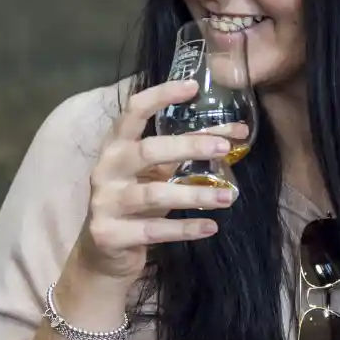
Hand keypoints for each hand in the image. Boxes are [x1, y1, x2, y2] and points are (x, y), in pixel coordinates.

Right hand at [71, 79, 244, 283]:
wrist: (104, 253)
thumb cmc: (135, 205)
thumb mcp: (156, 175)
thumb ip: (185, 155)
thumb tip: (235, 134)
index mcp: (116, 147)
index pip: (133, 112)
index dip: (160, 96)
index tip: (192, 86)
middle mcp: (106, 170)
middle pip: (147, 150)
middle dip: (188, 146)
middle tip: (224, 147)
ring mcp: (104, 203)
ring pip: (153, 194)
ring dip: (194, 195)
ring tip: (227, 197)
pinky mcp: (110, 234)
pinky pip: (153, 230)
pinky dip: (184, 229)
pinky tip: (210, 227)